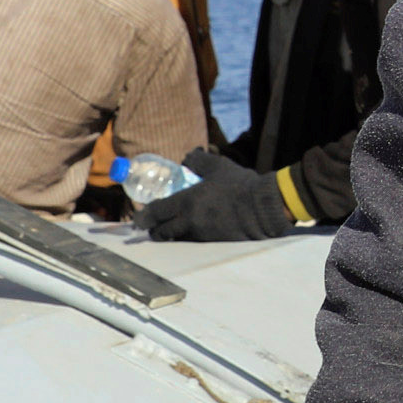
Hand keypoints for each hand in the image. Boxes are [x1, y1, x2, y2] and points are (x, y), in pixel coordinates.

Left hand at [144, 149, 294, 240]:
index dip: (145, 217)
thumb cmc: (240, 184)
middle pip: (163, 232)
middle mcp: (190, 221)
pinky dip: (189, 240)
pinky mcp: (215, 244)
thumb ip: (199, 161)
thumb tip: (188, 157)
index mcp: (187, 201)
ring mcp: (202, 235)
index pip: (156, 212)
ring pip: (178, 240)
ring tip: (171, 233)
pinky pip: (195, 244)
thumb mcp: (218, 167)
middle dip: (155, 232)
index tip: (138, 220)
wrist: (264, 207)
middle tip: (153, 229)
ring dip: (172, 237)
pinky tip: (193, 235)